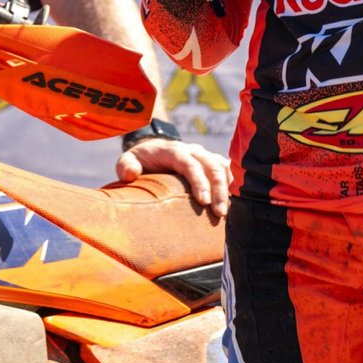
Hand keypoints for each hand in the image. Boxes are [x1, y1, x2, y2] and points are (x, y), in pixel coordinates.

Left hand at [114, 137, 230, 217]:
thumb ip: (126, 165)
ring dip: (228, 189)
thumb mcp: (128, 160)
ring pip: (223, 168)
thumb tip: (131, 174)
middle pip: (211, 166)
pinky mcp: (212, 162)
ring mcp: (204, 156)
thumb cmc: (140, 160)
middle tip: (220, 213)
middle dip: (218, 189)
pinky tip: (236, 203)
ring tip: (228, 213)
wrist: (153, 149)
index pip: (190, 163)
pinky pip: (228, 170)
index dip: (199, 181)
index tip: (203, 201)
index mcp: (173, 151)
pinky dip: (234, 184)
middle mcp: (193, 151)